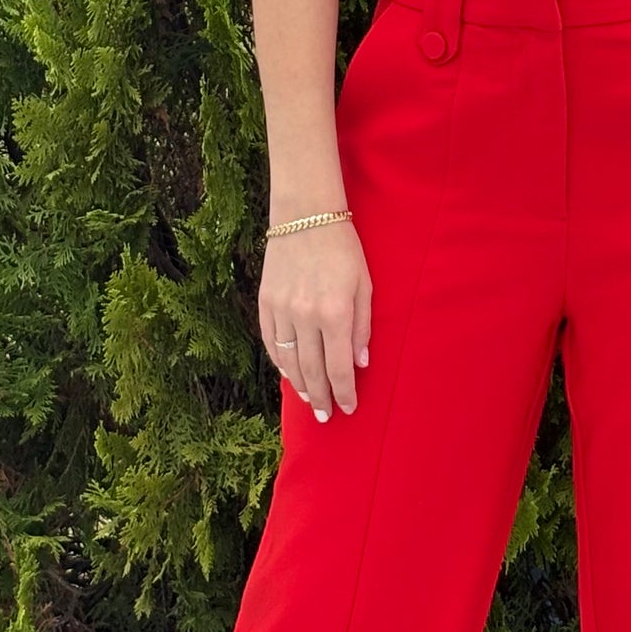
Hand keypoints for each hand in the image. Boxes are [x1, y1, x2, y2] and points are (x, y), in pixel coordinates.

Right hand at [259, 220, 371, 420]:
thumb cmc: (343, 248)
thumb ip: (363, 327)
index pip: (339, 367)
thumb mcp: (365, 285)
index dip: (344, 392)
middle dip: (321, 397)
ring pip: (288, 361)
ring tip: (309, 400)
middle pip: (312, 370)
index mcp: (335, 313)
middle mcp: (305, 316)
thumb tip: (360, 363)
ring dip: (299, 385)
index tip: (348, 408)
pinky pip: (271, 342)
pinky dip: (279, 361)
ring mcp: (281, 310)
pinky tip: (288, 373)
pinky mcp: (265, 302)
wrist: (305, 215)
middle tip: (326, 416)